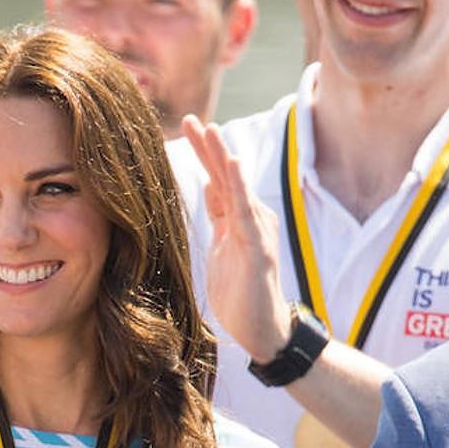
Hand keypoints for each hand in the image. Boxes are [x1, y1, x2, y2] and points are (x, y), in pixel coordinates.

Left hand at [181, 114, 290, 362]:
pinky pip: (247, 213)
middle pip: (225, 176)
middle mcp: (250, 218)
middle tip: (190, 118)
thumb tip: (208, 188)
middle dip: (208, 147)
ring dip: (223, 159)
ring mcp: (256, 231)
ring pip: (236, 188)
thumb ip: (218, 219)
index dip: (204, 154)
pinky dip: (240, 188)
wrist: (261, 329)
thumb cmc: (241, 293)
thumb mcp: (222, 248)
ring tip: (210, 131)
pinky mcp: (259, 248)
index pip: (217, 180)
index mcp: (237, 219)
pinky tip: (233, 166)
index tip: (187, 126)